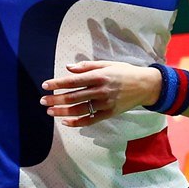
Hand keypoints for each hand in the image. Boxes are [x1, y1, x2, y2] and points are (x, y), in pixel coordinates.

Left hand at [39, 59, 160, 124]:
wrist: (146, 85)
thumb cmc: (124, 72)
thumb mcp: (107, 64)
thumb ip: (87, 66)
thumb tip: (68, 68)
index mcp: (99, 76)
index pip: (73, 81)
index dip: (58, 83)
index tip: (45, 85)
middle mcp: (101, 90)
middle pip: (73, 97)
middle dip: (56, 99)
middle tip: (42, 100)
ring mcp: (105, 104)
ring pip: (79, 110)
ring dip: (62, 111)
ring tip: (49, 111)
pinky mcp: (109, 113)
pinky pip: (90, 120)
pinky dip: (77, 122)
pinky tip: (65, 122)